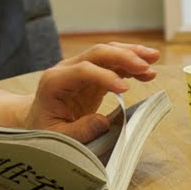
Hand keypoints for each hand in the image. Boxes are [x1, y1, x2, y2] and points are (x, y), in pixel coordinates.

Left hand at [21, 42, 159, 141]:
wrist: (36, 119)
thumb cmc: (44, 129)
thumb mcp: (57, 137)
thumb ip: (79, 131)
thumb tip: (103, 123)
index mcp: (54, 81)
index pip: (83, 70)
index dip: (105, 77)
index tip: (125, 90)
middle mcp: (66, 68)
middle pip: (97, 53)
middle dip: (123, 56)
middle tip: (146, 66)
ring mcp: (80, 68)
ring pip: (107, 52)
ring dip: (131, 54)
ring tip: (154, 59)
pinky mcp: (92, 73)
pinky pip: (113, 63)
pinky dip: (130, 65)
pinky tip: (148, 71)